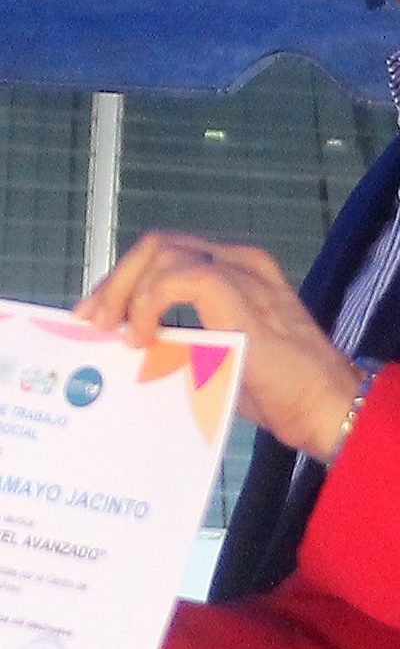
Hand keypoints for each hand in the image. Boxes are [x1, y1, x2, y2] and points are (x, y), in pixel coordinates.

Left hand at [77, 228, 358, 461]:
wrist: (321, 405)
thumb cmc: (276, 392)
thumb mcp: (214, 356)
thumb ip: (180, 338)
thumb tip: (130, 344)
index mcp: (234, 270)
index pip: (165, 256)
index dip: (123, 281)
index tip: (96, 316)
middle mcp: (237, 258)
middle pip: (157, 244)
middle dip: (115, 280)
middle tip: (92, 320)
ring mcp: (239, 268)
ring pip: (161, 251)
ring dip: (126, 290)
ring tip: (115, 330)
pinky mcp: (235, 287)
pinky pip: (176, 276)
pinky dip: (149, 302)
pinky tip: (144, 334)